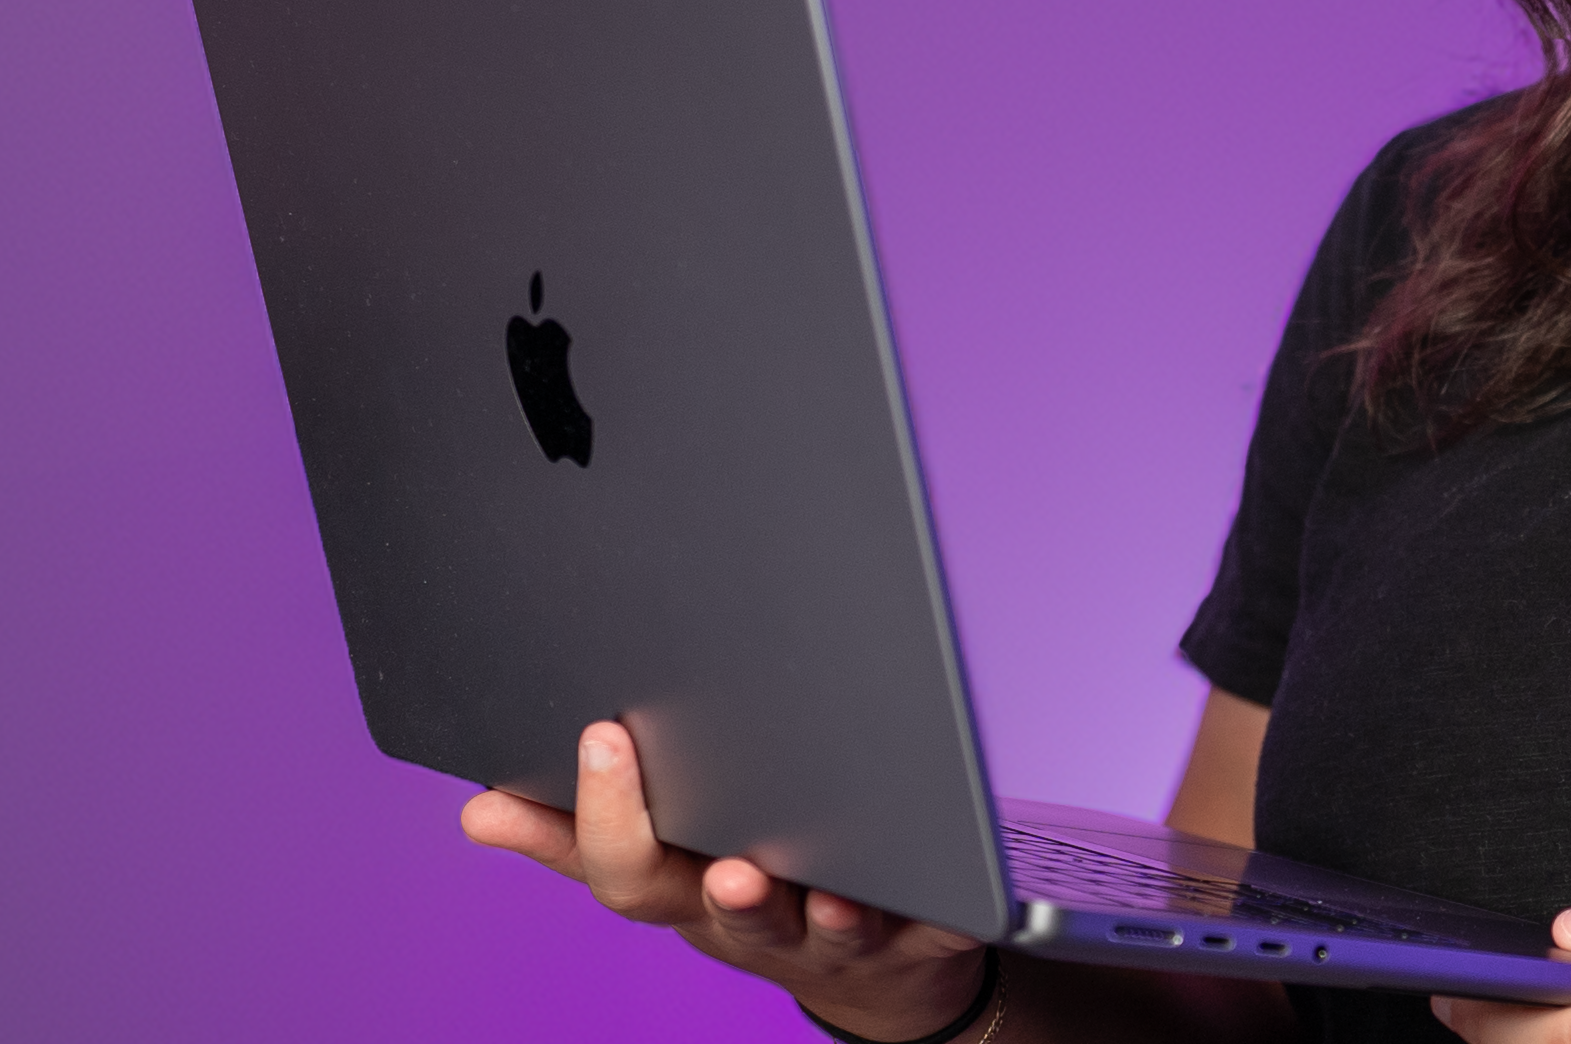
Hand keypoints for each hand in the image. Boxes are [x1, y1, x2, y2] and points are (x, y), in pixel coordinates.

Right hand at [460, 719, 988, 1038]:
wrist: (875, 967)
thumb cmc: (751, 888)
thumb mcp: (659, 870)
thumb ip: (575, 838)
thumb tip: (478, 809)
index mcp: (687, 893)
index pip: (631, 873)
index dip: (607, 817)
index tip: (601, 734)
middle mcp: (757, 922)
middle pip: (731, 914)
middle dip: (728, 894)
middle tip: (727, 868)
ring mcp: (837, 934)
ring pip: (831, 930)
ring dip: (832, 914)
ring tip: (835, 893)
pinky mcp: (922, 933)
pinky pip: (938, 926)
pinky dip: (949, 912)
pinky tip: (960, 888)